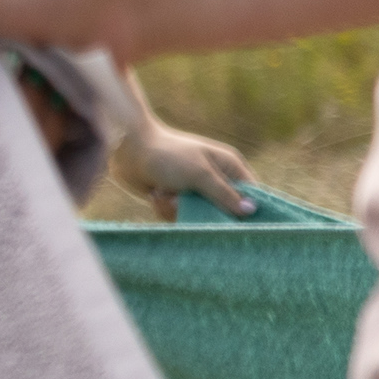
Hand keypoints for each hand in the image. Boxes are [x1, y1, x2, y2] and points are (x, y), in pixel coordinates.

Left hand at [113, 117, 253, 220]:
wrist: (126, 150)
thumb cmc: (167, 155)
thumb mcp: (200, 174)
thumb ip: (225, 193)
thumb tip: (251, 211)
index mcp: (229, 167)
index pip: (252, 194)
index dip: (251, 211)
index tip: (245, 228)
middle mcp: (215, 180)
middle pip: (224, 212)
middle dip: (203, 212)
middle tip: (186, 203)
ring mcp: (194, 191)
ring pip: (198, 218)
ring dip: (178, 210)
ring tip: (165, 193)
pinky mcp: (176, 199)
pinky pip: (178, 217)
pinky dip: (165, 208)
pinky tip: (155, 194)